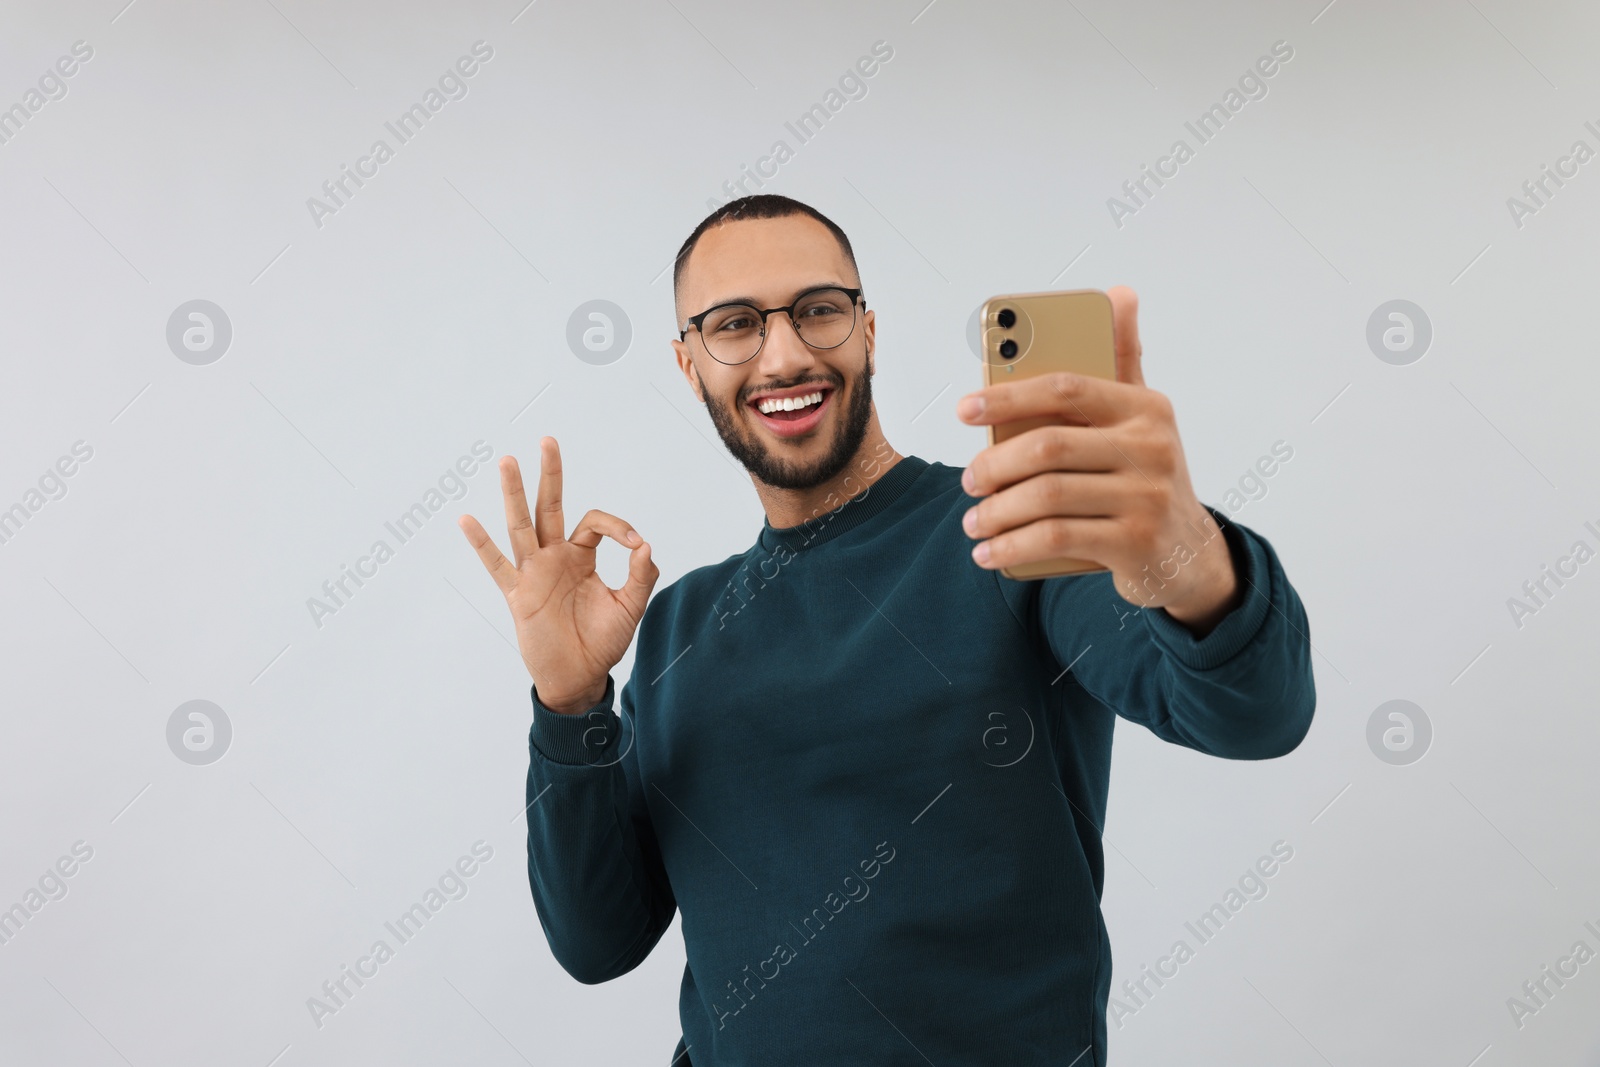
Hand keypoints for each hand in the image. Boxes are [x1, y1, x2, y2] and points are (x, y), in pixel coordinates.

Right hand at [458, 437, 658, 713]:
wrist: (580, 677)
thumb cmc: (602, 642)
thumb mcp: (629, 606)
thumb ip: (640, 575)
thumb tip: (645, 544)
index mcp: (581, 557)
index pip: (594, 523)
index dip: (618, 527)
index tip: (635, 545)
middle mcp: (554, 557)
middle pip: (549, 507)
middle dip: (550, 474)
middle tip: (548, 440)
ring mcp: (533, 573)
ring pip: (521, 525)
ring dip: (515, 493)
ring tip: (508, 460)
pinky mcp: (518, 594)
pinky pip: (496, 565)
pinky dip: (481, 544)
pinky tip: (466, 519)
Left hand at [956, 286, 1239, 633]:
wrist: (1188, 553)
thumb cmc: (1145, 475)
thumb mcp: (1141, 417)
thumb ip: (1122, 360)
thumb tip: (1119, 293)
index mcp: (1145, 407)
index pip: (1066, 388)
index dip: (1009, 395)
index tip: (965, 411)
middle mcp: (1152, 448)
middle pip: (1049, 448)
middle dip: (995, 465)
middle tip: (969, 480)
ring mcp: (1147, 497)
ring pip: (1048, 498)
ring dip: (998, 513)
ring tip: (974, 522)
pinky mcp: (1136, 542)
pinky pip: (1057, 538)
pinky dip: (1013, 547)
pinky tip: (990, 553)